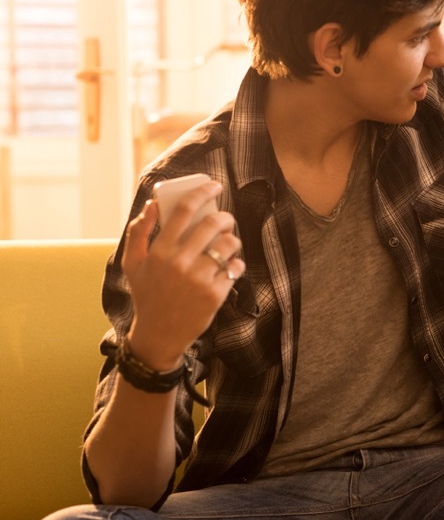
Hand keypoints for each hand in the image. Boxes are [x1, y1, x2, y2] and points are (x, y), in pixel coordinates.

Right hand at [121, 182, 243, 370]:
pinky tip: (229, 267)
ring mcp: (199, 278)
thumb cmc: (147, 294)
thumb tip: (151, 204)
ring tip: (227, 245)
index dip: (202, 192)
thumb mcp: (132, 264)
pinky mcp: (215, 294)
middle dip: (224, 216)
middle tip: (225, 219)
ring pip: (228, 244)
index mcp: (159, 251)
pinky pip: (236, 267)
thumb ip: (138, 232)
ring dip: (232, 240)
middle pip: (212, 223)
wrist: (159, 334)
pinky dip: (236, 264)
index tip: (214, 185)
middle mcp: (180, 262)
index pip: (183, 210)